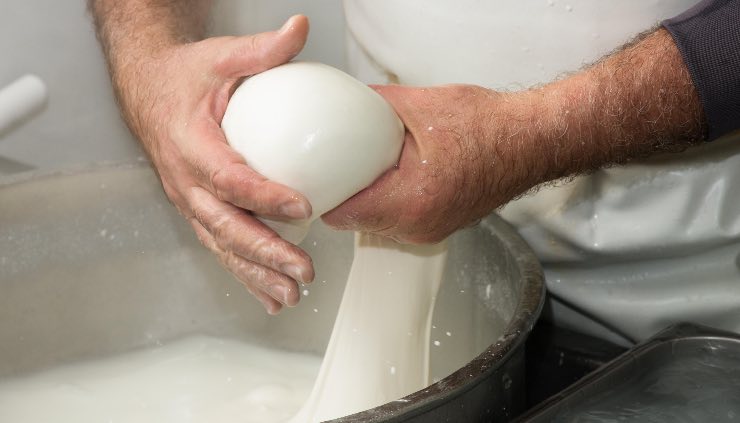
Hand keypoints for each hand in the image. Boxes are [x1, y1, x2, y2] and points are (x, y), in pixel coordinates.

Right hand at [113, 16, 314, 313]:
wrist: (148, 90)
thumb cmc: (184, 78)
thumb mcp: (220, 57)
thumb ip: (262, 50)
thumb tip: (300, 29)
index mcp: (191, 143)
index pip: (229, 176)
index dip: (263, 195)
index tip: (302, 207)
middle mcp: (186, 180)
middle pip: (225, 225)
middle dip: (265, 253)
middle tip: (303, 271)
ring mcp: (189, 200)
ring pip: (221, 245)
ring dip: (255, 274)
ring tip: (290, 296)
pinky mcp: (196, 209)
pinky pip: (219, 246)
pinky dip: (243, 274)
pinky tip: (268, 295)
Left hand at [323, 29, 705, 243]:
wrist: (531, 142)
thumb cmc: (490, 126)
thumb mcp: (420, 105)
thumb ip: (373, 105)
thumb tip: (341, 100)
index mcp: (412, 199)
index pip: (344, 212)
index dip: (319, 197)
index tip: (307, 181)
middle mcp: (419, 226)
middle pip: (355, 222)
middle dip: (339, 197)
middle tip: (326, 170)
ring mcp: (430, 232)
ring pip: (375, 224)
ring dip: (362, 201)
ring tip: (355, 171)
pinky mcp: (438, 228)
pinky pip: (396, 222)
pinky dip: (384, 202)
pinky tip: (385, 177)